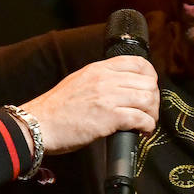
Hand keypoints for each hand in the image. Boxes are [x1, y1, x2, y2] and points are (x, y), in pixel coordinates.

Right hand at [23, 55, 158, 152]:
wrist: (39, 124)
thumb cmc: (57, 109)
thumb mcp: (79, 82)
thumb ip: (100, 80)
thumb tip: (120, 88)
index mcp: (99, 68)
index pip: (138, 63)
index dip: (150, 77)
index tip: (148, 90)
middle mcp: (106, 79)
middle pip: (148, 82)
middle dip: (154, 100)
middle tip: (148, 112)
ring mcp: (108, 97)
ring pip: (148, 99)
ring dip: (152, 114)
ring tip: (146, 123)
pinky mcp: (109, 117)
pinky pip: (141, 118)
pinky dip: (147, 126)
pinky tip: (141, 131)